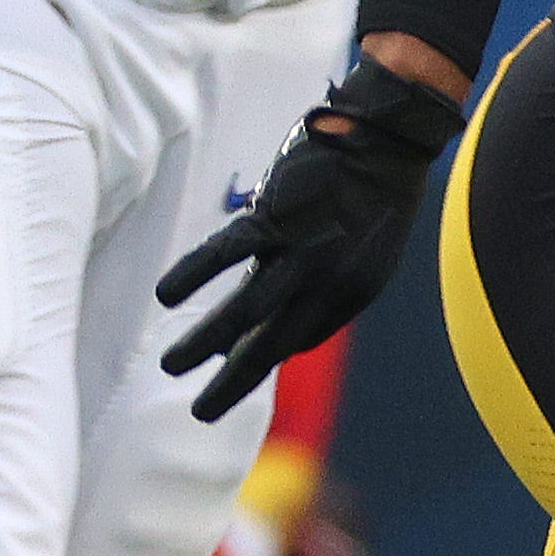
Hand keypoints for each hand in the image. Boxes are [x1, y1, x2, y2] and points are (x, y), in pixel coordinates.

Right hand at [154, 58, 461, 417]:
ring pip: (246, 310)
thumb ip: (331, 296)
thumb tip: (294, 341)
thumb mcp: (367, 256)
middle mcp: (327, 283)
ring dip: (206, 343)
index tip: (232, 370)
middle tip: (201, 414)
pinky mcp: (277, 219)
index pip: (298, 341)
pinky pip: (227, 252)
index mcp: (351, 294)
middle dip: (234, 383)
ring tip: (171, 368)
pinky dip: (195, 273)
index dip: (261, 359)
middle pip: (272, 346)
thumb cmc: (373, 197)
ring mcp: (301, 252)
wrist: (390, 141)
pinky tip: (164, 296)